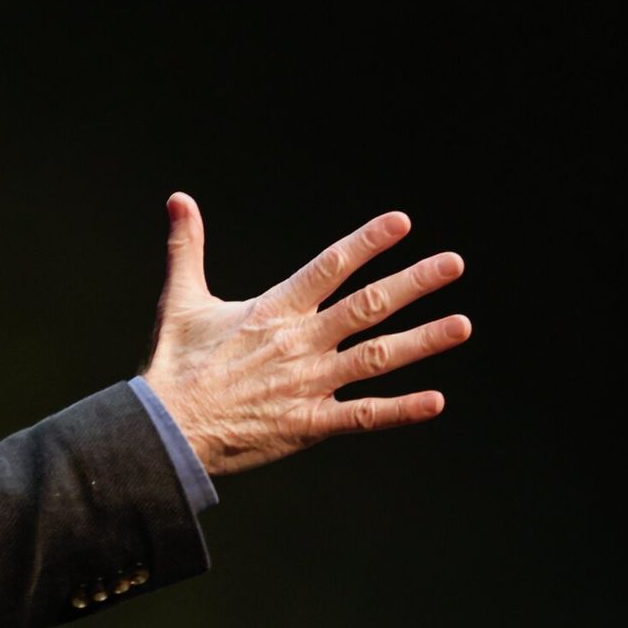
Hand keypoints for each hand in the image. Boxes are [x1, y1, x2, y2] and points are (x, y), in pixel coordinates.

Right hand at [141, 194, 470, 476]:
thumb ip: (187, 247)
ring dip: (422, 340)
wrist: (166, 429)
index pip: (329, 267)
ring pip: (375, 357)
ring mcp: (307, 383)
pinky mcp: (308, 424)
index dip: (367, 242)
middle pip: (367, 305)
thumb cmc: (174, 364)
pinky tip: (436, 401)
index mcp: (274, 310)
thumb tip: (179, 198)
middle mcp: (298, 342)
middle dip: (413, 282)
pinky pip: (362, 416)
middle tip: (453, 263)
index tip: (402, 223)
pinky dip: (400, 410)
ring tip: (462, 324)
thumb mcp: (181, 299)